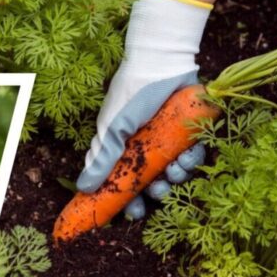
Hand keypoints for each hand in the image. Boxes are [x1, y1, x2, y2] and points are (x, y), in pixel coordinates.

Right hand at [76, 0, 210, 215]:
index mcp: (122, 147)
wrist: (162, 61)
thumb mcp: (114, 128)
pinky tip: (188, 156)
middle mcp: (144, 146)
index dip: (125, 200)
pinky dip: (191, 161)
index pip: (122, 181)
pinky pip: (192, 156)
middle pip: (150, 182)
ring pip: (172, 173)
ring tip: (175, 171)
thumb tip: (83, 188)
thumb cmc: (132, 93)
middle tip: (158, 193)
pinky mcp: (187, 132)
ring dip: (175, 178)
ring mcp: (166, 139)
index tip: (130, 214)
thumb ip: (102, 158)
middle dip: (154, 193)